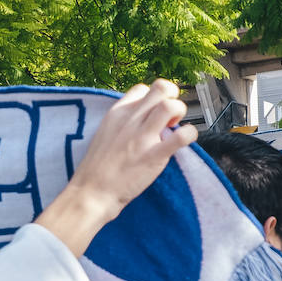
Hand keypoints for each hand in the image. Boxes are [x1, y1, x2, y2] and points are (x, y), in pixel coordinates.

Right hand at [37, 80, 195, 256]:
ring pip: (171, 105)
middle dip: (172, 98)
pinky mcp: (153, 155)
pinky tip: (185, 141)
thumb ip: (123, 124)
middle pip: (161, 88)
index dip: (153, 99)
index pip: (142, 88)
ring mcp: (142, 137)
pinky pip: (181, 136)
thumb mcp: (104, 134)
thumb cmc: (97, 169)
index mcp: (117, 113)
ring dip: (180, 113)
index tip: (153, 115)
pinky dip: (190, 134)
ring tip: (174, 128)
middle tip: (170, 117)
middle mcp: (130, 120)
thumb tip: (142, 121)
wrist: (91, 192)